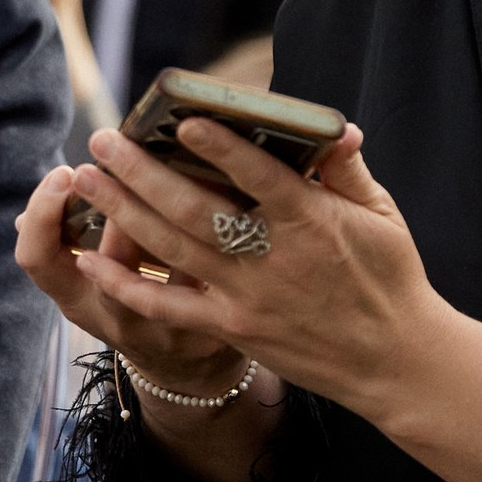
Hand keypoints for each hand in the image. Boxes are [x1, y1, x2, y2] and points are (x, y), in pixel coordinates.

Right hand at [14, 164, 244, 395]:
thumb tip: (62, 179)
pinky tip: (224, 187)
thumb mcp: (90, 279)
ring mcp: (162, 327)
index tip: (65, 172)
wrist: (187, 368)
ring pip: (164, 265)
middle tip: (114, 154)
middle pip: (100, 264)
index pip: (37, 260)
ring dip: (167, 216)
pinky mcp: (211, 325)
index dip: (42, 214)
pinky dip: (216, 230)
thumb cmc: (130, 300)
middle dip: (107, 204)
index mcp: (75, 298)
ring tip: (172, 166)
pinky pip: (213, 269)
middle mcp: (113, 317)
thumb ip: (75, 234)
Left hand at [64, 118, 446, 414]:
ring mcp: (246, 297)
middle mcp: (271, 258)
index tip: (185, 120)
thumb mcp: (381, 214)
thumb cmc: (389, 278)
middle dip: (141, 172)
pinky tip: (91, 263)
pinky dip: (126, 286)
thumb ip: (345, 169)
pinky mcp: (233, 328)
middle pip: (193, 210)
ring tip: (88, 179)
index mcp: (311, 222)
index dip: (220, 147)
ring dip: (123, 211)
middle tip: (103, 139)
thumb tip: (333, 127)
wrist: (394, 361)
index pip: (258, 176)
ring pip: (171, 249)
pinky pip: (169, 307)